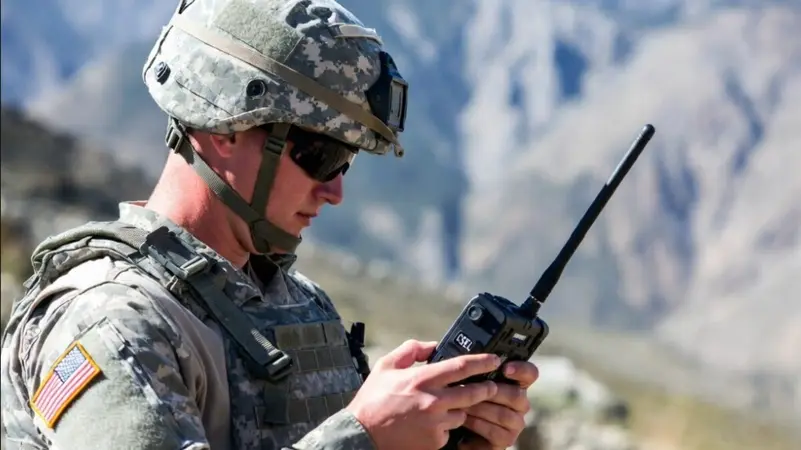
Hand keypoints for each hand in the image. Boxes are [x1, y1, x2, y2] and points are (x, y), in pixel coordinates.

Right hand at [346, 340, 501, 449]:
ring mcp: (436, 423)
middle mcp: (433, 401)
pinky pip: (449, 431)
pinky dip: (444, 427)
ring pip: (462, 414)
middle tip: (491, 385)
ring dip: (459, 409)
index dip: (482, 362)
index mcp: (422, 379)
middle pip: (473, 393)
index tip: (494, 359)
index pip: (461, 367)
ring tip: (446, 407)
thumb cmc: (372, 400)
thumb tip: (432, 345)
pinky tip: (430, 424)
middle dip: (486, 388)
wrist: (363, 435)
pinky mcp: (435, 442)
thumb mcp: (386, 366)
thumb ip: (410, 350)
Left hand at [459, 360, 539, 448]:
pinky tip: (464, 420)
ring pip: (504, 415)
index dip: (521, 369)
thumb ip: (473, 369)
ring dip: (480, 409)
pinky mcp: (506, 440)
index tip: (505, 368)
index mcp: (514, 384)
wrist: (455, 428)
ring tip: (461, 405)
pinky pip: (497, 432)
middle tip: (470, 389)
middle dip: (491, 392)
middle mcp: (520, 403)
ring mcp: (515, 423)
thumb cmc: (462, 398)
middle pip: (517, 395)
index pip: (530, 373)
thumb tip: (465, 355)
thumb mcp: (467, 380)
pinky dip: (478, 425)